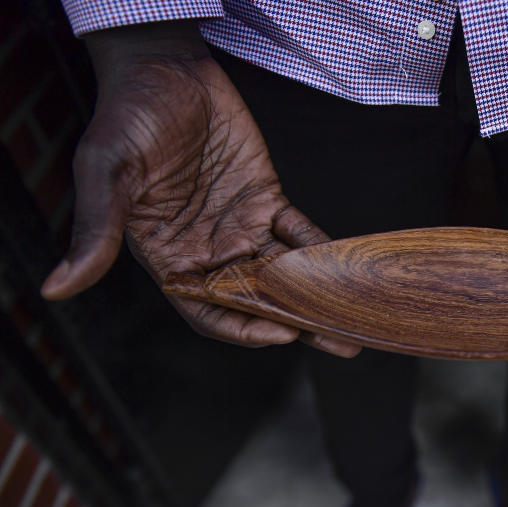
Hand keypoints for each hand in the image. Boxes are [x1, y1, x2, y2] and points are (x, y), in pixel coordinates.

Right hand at [40, 21, 359, 356]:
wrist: (165, 67)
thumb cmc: (126, 116)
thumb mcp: (106, 173)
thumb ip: (97, 231)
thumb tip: (57, 286)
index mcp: (169, 256)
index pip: (209, 311)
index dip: (244, 328)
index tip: (280, 333)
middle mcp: (208, 251)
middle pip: (258, 302)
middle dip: (298, 324)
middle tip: (342, 344)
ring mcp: (240, 227)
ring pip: (285, 274)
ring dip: (320, 296)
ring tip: (357, 319)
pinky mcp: (266, 200)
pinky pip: (298, 233)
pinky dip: (323, 251)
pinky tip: (350, 268)